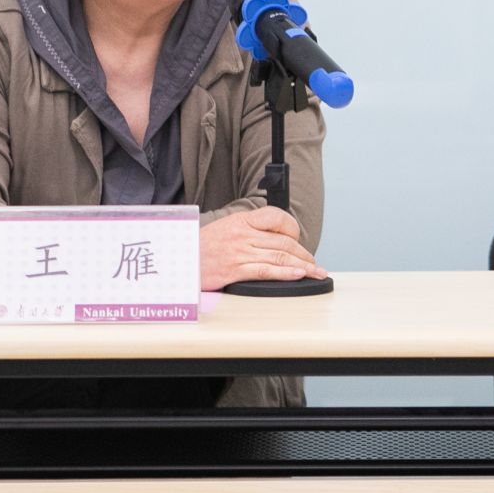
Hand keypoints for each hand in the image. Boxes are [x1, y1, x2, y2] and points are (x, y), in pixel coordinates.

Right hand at [199, 207, 327, 290]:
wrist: (178, 260)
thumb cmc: (201, 247)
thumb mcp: (225, 227)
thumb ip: (248, 230)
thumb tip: (272, 240)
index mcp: (242, 220)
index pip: (276, 217)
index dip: (293, 228)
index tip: (299, 239)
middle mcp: (243, 234)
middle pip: (283, 241)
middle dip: (304, 254)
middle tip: (315, 263)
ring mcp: (240, 252)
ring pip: (280, 256)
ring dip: (303, 266)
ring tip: (315, 272)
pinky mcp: (235, 270)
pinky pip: (266, 270)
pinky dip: (285, 273)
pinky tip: (297, 276)